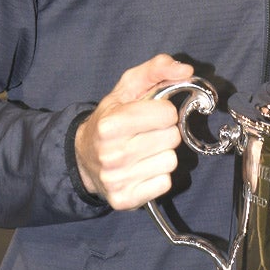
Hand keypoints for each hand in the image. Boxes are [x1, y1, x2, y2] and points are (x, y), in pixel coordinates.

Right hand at [75, 54, 194, 209]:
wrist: (83, 157)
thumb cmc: (110, 119)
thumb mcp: (127, 88)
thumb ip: (156, 70)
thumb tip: (186, 69)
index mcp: (110, 124)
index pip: (167, 113)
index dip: (163, 111)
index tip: (150, 114)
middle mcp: (112, 154)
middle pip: (172, 137)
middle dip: (165, 131)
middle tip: (146, 132)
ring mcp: (117, 180)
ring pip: (171, 161)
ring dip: (162, 153)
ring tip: (143, 150)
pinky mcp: (125, 200)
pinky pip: (165, 183)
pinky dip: (158, 175)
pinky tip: (142, 168)